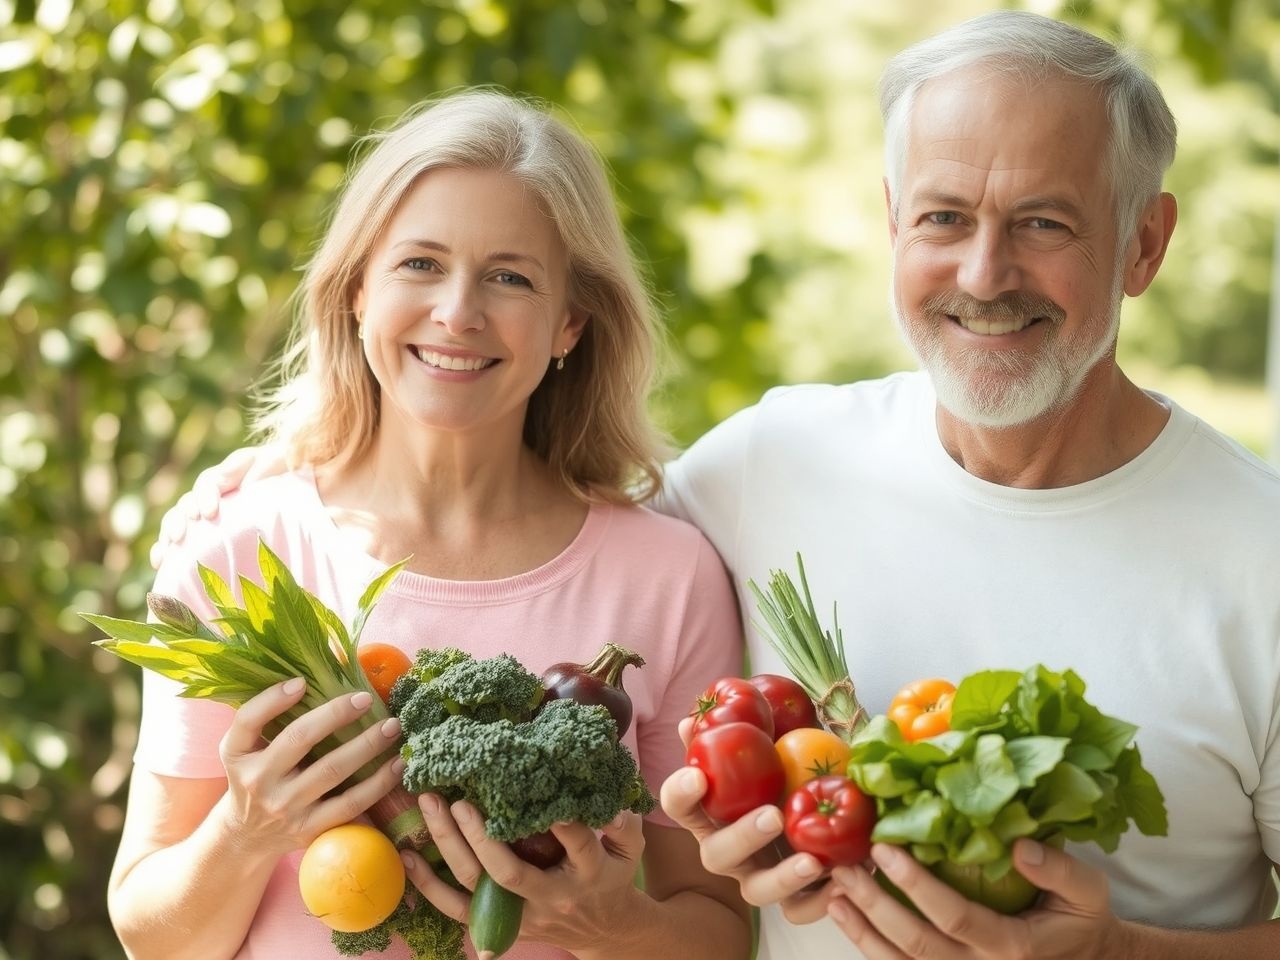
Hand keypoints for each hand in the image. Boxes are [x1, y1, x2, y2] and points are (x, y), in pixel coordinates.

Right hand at [150, 443, 284, 568]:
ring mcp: (203, 514)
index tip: (209, 513)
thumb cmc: (282, 470)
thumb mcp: (275, 462)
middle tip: (180, 535)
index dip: (205, 497)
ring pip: (177, 521)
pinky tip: (160, 563)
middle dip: (180, 520)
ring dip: (169, 535)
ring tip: (166, 552)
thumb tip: (246, 488)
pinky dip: (166, 549)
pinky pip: (179, 540)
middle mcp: (208, 495)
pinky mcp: (202, 533)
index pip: (208, 484)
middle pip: (186, 505)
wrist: (288, 485)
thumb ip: (262, 468)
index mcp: (224, 477)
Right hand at [215, 680, 404, 856]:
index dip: (274, 699)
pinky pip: (350, 804)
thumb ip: (264, 719)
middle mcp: (258, 781)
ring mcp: (286, 807)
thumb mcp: (242, 751)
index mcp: (238, 754)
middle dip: (336, 714)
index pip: (249, 721)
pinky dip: (379, 783)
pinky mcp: (309, 829)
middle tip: (366, 698)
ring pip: (333, 770)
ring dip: (368, 745)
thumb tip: (309, 679)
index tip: (302, 682)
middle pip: (300, 739)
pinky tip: (398, 765)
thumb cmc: (253, 779)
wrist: (247, 837)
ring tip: (392, 726)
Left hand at [402, 795, 646, 951]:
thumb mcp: (631, 850)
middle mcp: (550, 898)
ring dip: (447, 847)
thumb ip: (624, 826)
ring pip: (476, 887)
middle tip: (459, 799)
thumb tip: (610, 805)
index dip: (562, 822)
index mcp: (588, 873)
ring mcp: (520, 914)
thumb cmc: (613, 877)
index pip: (577, 846)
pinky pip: (456, 908)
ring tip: (430, 804)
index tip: (539, 794)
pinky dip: (429, 885)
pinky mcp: (499, 923)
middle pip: (509, 873)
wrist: (605, 931)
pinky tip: (407, 856)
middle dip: (480, 836)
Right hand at [658, 717, 834, 922]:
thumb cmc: (784, 769)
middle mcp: (727, 850)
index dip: (680, 793)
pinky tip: (843, 880)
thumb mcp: (766, 745)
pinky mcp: (791, 898)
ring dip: (783, 878)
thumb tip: (694, 719)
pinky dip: (820, 901)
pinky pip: (799, 910)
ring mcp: (757, 877)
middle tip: (774, 816)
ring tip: (813, 861)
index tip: (697, 775)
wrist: (825, 807)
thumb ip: (737, 732)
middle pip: (716, 855)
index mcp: (711, 812)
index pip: (678, 805)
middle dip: (743, 837)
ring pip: (757, 891)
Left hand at [826, 840, 1126, 958]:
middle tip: (845, 868)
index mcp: (1011, 946)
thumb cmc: (1082, 922)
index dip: (916, 884)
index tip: (885, 849)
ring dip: (863, 931)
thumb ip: (1058, 870)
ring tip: (834, 895)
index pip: (954, 916)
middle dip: (875, 906)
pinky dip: (871, 948)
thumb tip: (1018, 845)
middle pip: (917, 944)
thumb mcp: (1088, 893)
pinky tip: (847, 920)